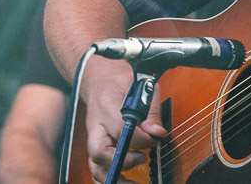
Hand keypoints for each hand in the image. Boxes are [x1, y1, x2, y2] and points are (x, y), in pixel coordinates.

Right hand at [79, 57, 168, 182]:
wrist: (99, 78)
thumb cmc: (121, 80)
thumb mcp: (142, 85)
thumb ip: (151, 110)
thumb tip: (158, 133)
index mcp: (107, 105)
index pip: (121, 128)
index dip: (140, 139)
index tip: (156, 138)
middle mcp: (95, 124)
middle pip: (99, 151)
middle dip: (121, 161)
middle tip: (141, 159)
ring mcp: (92, 137)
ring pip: (94, 164)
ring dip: (113, 177)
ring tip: (134, 183)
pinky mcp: (94, 145)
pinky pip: (95, 167)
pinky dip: (107, 178)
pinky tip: (124, 181)